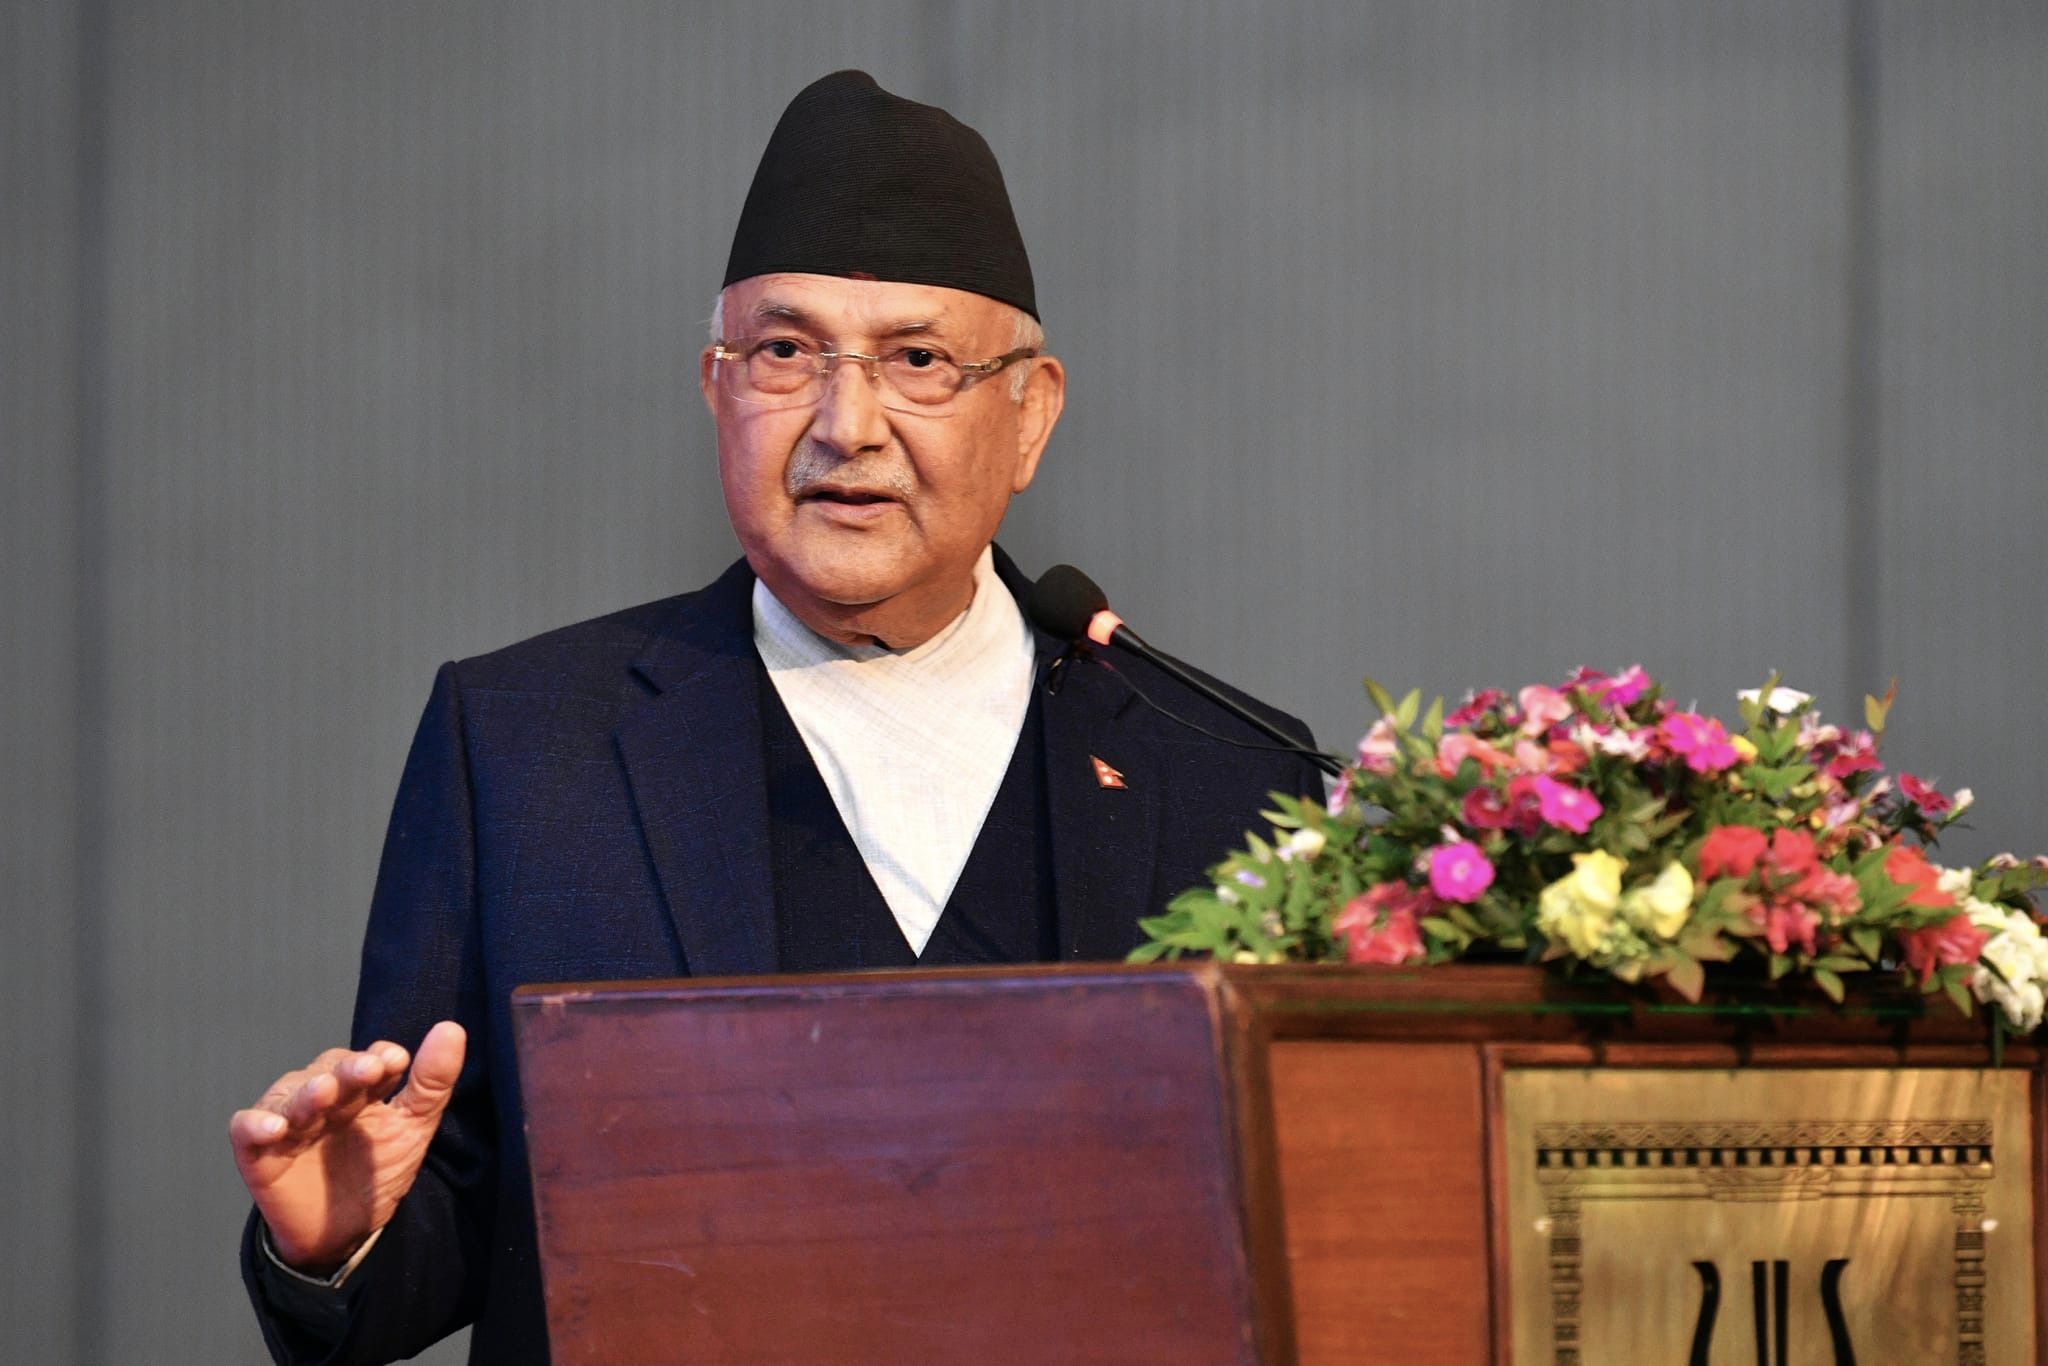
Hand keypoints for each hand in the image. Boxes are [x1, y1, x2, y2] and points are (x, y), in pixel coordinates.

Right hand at [229, 1020, 466, 1274]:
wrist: (342, 1233)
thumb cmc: (377, 1172)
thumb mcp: (414, 1128)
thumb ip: (432, 1082)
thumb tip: (452, 1029)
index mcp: (361, 1088)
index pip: (368, 1060)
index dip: (380, 1057)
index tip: (398, 1061)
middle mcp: (323, 1096)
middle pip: (328, 1069)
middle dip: (346, 1069)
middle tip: (366, 1069)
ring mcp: (289, 1121)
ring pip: (289, 1093)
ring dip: (305, 1092)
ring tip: (322, 1093)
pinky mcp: (258, 1151)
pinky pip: (246, 1128)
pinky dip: (255, 1123)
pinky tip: (273, 1127)